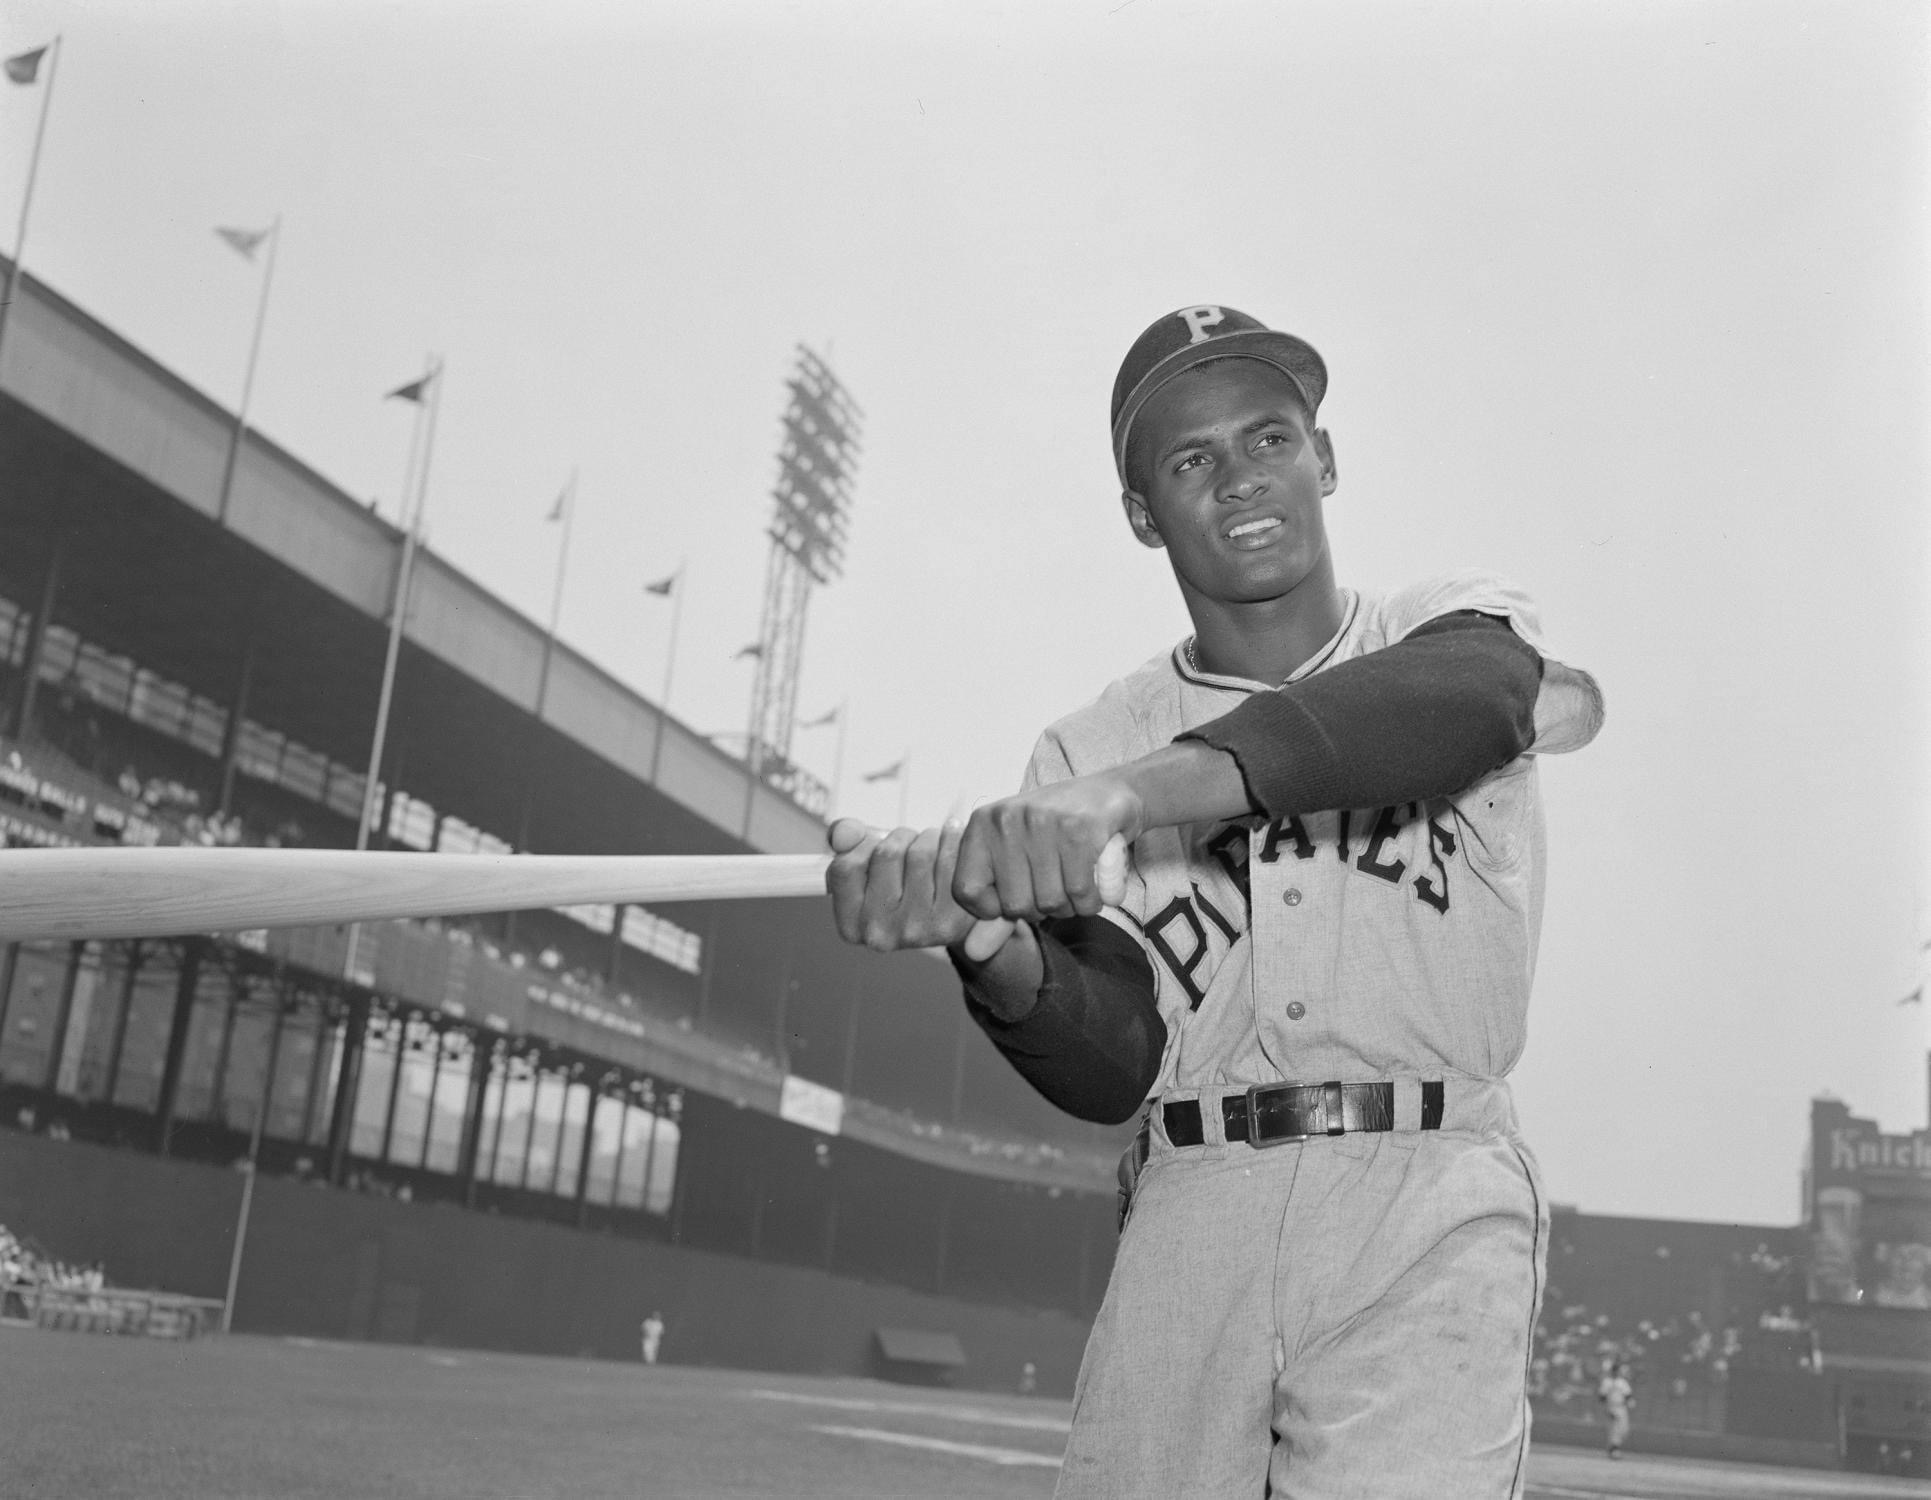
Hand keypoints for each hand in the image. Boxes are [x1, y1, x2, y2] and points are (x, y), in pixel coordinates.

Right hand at [825, 816, 991, 954]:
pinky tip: (952, 843)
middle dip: (901, 836)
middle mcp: (879, 934)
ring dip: (928, 836)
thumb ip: (845, 837)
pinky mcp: (950, 922)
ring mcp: (915, 931)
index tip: (879, 846)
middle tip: (911, 843)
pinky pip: (950, 860)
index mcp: (851, 925)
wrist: (954, 912)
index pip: (846, 866)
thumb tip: (844, 833)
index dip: (865, 844)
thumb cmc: (902, 880)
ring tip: (932, 844)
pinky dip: (952, 840)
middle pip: (886, 853)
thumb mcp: (867, 860)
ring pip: (921, 852)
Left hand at [953, 773, 1139, 921]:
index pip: (966, 893)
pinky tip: (1095, 881)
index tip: (1018, 890)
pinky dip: (1093, 900)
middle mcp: (1006, 820)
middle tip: (1056, 882)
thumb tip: (973, 953)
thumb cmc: (1057, 834)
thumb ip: (995, 911)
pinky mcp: (1079, 830)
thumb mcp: (1018, 864)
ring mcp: (1042, 822)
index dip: (993, 907)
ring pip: (1051, 903)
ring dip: (1071, 905)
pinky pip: (1082, 894)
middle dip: (1041, 908)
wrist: (1110, 793)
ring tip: (1076, 879)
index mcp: (981, 824)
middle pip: (1014, 905)